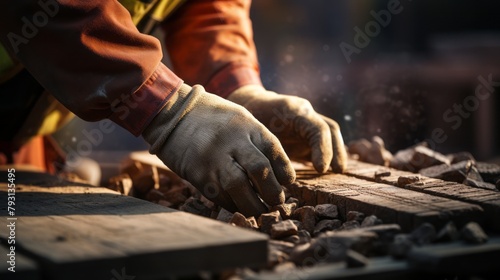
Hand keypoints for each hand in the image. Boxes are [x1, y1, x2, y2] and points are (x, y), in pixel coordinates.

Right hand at [142, 84, 295, 216]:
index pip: (274, 151)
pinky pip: (219, 196)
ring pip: (240, 188)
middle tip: (276, 201)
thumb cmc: (211, 116)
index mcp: (246, 125)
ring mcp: (213, 158)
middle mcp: (231, 141)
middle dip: (273, 192)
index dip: (285, 171)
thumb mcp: (239, 118)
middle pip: (260, 171)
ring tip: (260, 209)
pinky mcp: (197, 173)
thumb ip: (256, 140)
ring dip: (254, 205)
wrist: (171, 113)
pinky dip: (233, 205)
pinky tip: (239, 205)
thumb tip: (275, 171)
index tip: (287, 183)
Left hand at [228, 85, 346, 173]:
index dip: (323, 149)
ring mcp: (308, 122)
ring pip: (330, 134)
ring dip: (337, 153)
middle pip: (330, 129)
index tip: (321, 169)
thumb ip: (264, 146)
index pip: (318, 128)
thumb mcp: (253, 130)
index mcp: (294, 110)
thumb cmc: (249, 118)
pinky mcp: (308, 133)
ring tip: (338, 173)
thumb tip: (269, 171)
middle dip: (336, 151)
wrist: (250, 106)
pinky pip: (323, 143)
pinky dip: (328, 156)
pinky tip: (329, 173)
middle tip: (337, 172)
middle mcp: (305, 114)